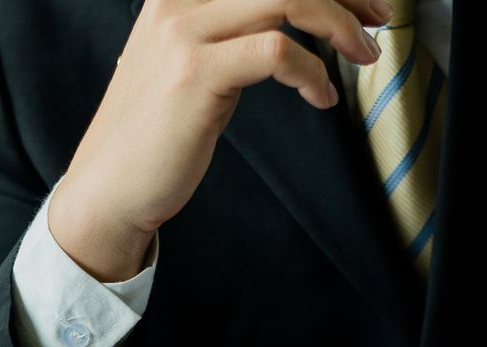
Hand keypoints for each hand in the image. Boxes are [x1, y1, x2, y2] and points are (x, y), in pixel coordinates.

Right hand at [50, 0, 389, 281]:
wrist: (109, 187)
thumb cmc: (156, 135)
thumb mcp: (191, 63)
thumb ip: (233, 33)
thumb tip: (294, 22)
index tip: (362, 0)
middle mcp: (178, 0)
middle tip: (377, 22)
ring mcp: (185, 33)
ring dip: (339, 27)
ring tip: (362, 57)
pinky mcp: (196, 75)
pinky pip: (278, 53)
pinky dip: (313, 74)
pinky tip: (321, 99)